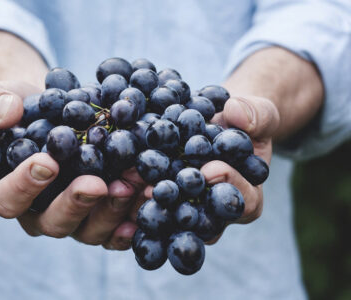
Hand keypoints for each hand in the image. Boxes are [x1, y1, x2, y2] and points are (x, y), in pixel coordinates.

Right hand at [0, 81, 143, 249]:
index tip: (47, 162)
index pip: (6, 199)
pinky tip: (147, 201)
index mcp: (7, 191)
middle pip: (54, 222)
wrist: (56, 112)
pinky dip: (133, 219)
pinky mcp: (102, 214)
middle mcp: (40, 212)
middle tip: (96, 184)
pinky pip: (116, 229)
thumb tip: (6, 113)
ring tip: (132, 184)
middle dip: (76, 203)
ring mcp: (75, 217)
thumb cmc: (22, 109)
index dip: (23, 186)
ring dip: (112, 210)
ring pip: (90, 230)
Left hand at [136, 95, 279, 243]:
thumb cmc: (244, 122)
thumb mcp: (259, 113)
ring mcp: (190, 207)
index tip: (210, 169)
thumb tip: (236, 113)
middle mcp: (216, 211)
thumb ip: (256, 115)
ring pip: (173, 216)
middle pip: (203, 219)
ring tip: (133, 187)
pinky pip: (153, 201)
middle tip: (160, 190)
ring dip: (152, 204)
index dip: (229, 186)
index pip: (243, 202)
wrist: (221, 122)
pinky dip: (136, 192)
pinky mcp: (167, 197)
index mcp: (247, 196)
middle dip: (182, 203)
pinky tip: (118, 182)